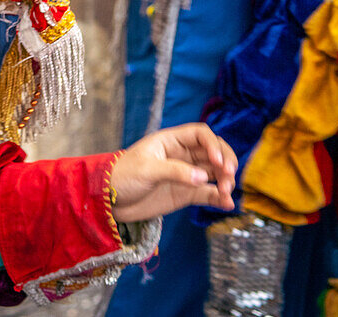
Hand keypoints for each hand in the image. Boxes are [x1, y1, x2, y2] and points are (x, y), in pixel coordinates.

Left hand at [110, 123, 236, 223]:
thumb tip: (202, 177)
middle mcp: (182, 155)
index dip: (213, 144)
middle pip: (213, 152)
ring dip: (225, 180)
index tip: (218, 161)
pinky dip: (219, 197)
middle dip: (225, 161)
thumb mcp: (146, 169)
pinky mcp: (185, 194)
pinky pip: (208, 193)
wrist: (109, 200)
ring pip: (214, 172)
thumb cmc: (122, 176)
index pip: (201, 135)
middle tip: (228, 176)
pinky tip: (228, 204)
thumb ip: (174, 171)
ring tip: (227, 192)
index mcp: (171, 141)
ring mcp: (185, 175)